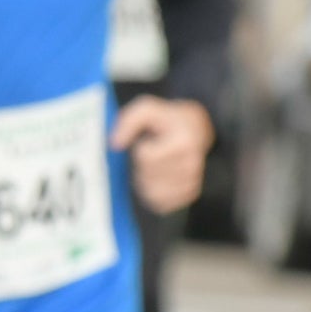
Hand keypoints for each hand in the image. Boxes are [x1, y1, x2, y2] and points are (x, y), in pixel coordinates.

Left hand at [113, 96, 214, 212]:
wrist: (195, 128)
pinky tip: (158, 177)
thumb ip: (129, 121)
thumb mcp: (147, 108)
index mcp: (183, 142)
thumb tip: (115, 144)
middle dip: (142, 165)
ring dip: (145, 180)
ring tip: (155, 163)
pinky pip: (160, 203)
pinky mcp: (189, 194)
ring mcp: (191, 181)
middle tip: (154, 152)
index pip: (146, 158)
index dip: (141, 148)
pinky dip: (153, 192)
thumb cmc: (167, 119)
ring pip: (152, 192)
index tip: (150, 140)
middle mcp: (191, 164)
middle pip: (147, 176)